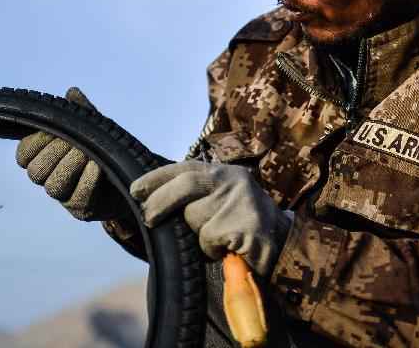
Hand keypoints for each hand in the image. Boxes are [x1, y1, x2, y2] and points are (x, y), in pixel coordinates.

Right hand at [16, 87, 130, 220]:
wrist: (134, 176)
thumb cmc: (107, 151)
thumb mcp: (96, 128)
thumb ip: (83, 113)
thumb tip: (72, 93)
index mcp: (45, 159)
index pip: (23, 155)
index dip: (35, 142)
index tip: (54, 131)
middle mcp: (50, 180)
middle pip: (36, 172)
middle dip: (55, 152)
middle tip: (76, 143)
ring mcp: (65, 198)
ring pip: (53, 186)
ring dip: (71, 166)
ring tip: (88, 154)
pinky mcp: (83, 210)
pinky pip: (78, 197)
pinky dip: (87, 179)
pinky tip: (97, 166)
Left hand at [130, 160, 292, 278]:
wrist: (283, 246)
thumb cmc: (243, 227)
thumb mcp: (222, 202)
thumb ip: (196, 195)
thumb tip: (151, 199)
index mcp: (226, 174)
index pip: (185, 168)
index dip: (158, 178)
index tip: (135, 189)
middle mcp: (233, 181)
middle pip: (186, 184)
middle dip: (161, 201)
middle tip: (148, 217)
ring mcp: (240, 201)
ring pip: (195, 217)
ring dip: (197, 234)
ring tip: (216, 239)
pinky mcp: (243, 224)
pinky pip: (208, 240)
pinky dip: (210, 250)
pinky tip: (227, 249)